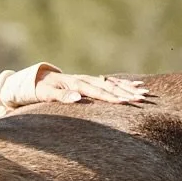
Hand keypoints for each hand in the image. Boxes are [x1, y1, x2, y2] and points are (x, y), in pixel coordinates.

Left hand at [31, 66, 147, 104]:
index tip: (126, 102)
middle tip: (142, 98)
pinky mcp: (90, 82)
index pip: (98, 92)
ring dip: (128, 88)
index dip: (112, 97)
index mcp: (76, 84)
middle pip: (109, 87)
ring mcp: (89, 80)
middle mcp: (85, 80)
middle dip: (126, 93)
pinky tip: (136, 85)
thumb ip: (61, 97)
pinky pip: (109, 83)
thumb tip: (78, 98)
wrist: (37, 79)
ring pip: (112, 84)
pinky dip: (123, 84)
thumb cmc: (40, 90)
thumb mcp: (46, 94)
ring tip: (144, 92)